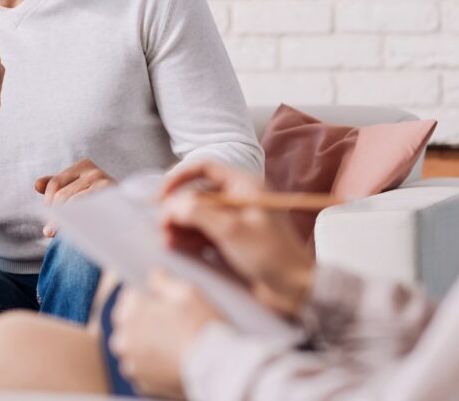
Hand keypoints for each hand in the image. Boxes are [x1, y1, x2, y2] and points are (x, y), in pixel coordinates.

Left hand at [35, 159, 115, 236]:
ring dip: (63, 222)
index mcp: (84, 165)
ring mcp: (104, 184)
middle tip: (49, 232)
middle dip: (54, 215)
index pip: (54, 184)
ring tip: (58, 232)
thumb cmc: (96, 202)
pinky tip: (77, 230)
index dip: (48, 203)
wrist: (126, 214)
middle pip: (62, 196)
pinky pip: (86, 213)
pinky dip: (78, 222)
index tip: (48, 216)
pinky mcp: (111, 200)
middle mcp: (94, 171)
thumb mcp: (76, 189)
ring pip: (73, 205)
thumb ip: (57, 186)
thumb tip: (37, 184)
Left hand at [112, 270, 221, 398]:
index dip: (147, 296)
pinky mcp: (143, 384)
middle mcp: (124, 340)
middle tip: (172, 321)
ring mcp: (132, 364)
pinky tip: (175, 358)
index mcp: (131, 312)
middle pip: (128, 323)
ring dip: (148, 343)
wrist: (217, 367)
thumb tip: (154, 275)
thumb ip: (164, 281)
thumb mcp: (187, 292)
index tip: (162, 301)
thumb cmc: (203, 327)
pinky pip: (144, 368)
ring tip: (176, 342)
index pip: (128, 296)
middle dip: (145, 320)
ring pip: (135, 348)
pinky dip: (155, 363)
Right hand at [161, 161, 315, 317]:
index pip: (206, 169)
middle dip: (178, 208)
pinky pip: (204, 235)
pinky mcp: (232, 243)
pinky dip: (189, 239)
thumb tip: (171, 206)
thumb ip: (198, 213)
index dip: (181, 177)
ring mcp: (235, 222)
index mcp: (245, 186)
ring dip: (181, 225)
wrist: (295, 289)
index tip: (162, 195)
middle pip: (199, 195)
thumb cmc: (272, 254)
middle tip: (163, 226)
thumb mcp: (231, 230)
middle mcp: (239, 200)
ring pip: (199, 216)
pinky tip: (176, 246)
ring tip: (166, 240)